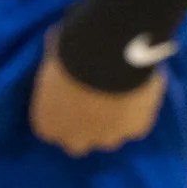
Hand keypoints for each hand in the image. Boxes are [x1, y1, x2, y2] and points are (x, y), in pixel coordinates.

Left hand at [31, 34, 165, 155]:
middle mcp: (74, 139)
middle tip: (96, 98)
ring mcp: (108, 137)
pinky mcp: (136, 129)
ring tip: (122, 92)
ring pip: (111, 135)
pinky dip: (139, 109)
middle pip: (79, 142)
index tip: (72, 94)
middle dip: (86, 126)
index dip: (63, 112)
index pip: (52, 129)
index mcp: (47, 124)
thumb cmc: (70, 53)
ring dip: (114, 120)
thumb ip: (56, 62)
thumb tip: (60, 45)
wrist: (107, 54)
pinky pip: (137, 123)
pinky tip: (139, 87)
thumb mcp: (54, 53)